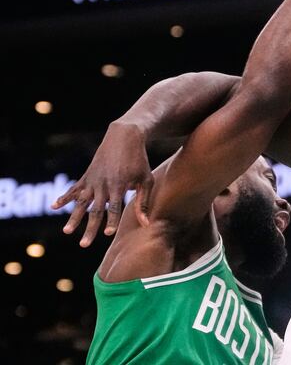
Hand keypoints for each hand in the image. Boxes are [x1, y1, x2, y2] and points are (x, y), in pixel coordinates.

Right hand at [52, 122, 153, 246]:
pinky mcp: (87, 175)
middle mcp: (103, 184)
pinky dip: (64, 197)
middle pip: (95, 210)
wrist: (124, 137)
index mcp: (119, 185)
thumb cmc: (139, 161)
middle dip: (90, 228)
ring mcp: (93, 180)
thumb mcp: (146, 180)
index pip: (115, 207)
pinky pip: (74, 189)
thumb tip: (146, 225)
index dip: (111, 220)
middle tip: (84, 245)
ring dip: (73, 217)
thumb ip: (143, 202)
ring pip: (81, 202)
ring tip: (67, 231)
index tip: (108, 234)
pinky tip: (54, 207)